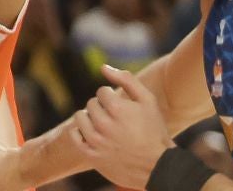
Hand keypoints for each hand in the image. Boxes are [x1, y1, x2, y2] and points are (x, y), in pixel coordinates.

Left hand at [74, 65, 171, 187]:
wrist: (158, 166)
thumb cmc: (154, 130)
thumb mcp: (148, 101)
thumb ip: (126, 79)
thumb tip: (102, 67)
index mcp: (117, 109)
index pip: (102, 91)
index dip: (114, 98)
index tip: (124, 109)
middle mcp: (104, 125)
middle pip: (91, 103)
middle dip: (103, 108)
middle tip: (117, 120)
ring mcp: (96, 142)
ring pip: (80, 116)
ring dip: (90, 118)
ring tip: (106, 126)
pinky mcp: (91, 155)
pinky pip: (74, 135)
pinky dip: (81, 132)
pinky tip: (94, 134)